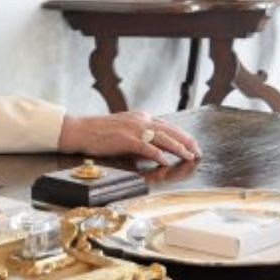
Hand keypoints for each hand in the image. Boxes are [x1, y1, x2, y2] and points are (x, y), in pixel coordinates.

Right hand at [57, 111, 200, 165]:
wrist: (80, 130)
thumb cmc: (100, 133)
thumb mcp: (124, 131)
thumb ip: (140, 138)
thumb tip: (154, 150)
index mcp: (141, 117)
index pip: (167, 126)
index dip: (182, 135)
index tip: (192, 143)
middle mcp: (141, 120)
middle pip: (170, 130)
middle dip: (187, 141)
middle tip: (198, 151)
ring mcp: (134, 129)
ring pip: (163, 138)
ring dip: (179, 148)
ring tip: (189, 156)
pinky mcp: (127, 139)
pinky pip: (147, 147)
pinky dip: (158, 154)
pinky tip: (166, 161)